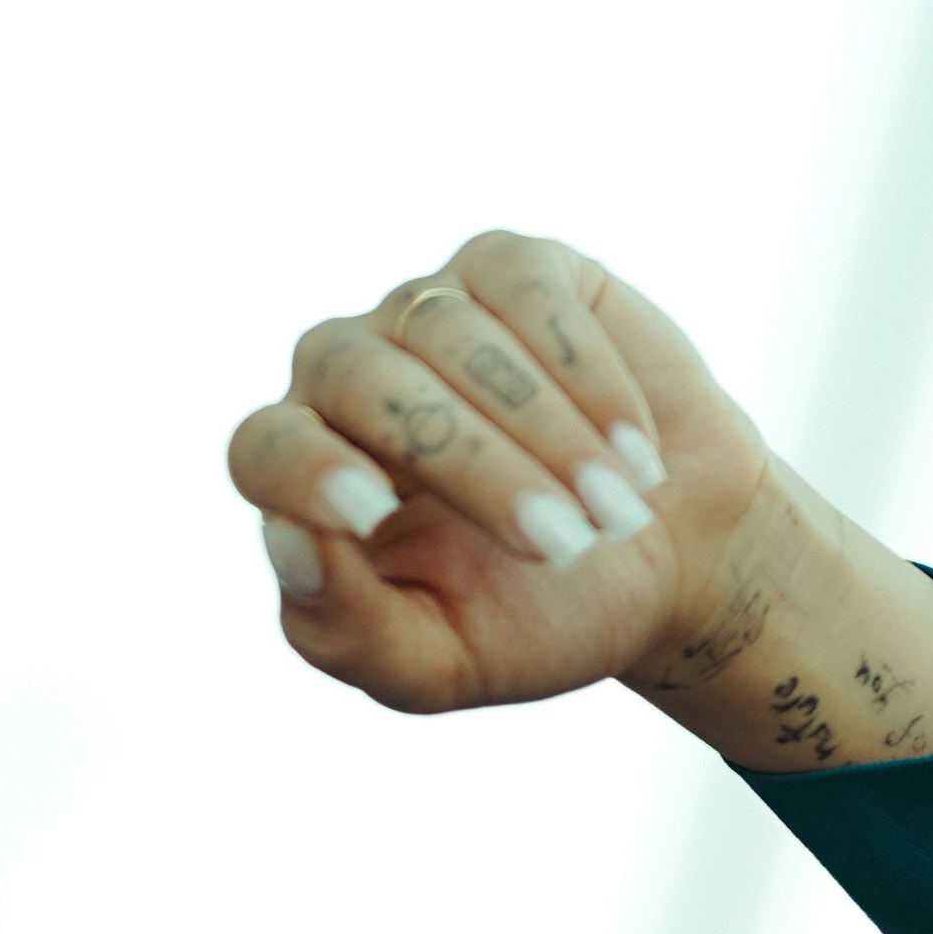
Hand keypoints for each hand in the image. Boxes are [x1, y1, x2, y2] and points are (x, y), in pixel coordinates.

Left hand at [225, 231, 736, 716]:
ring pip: (450, 331)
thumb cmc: (531, 623)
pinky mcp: (513, 268)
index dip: (306, 470)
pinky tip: (633, 453)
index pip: (265, 447)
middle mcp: (348, 376)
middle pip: (362, 382)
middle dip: (469, 465)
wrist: (668, 566)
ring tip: (614, 514)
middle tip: (559, 543)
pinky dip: (588, 375)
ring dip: (547, 433)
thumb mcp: (433, 665)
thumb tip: (287, 538)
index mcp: (306, 476)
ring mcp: (427, 310)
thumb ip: (343, 628)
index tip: (374, 514)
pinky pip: (526, 288)